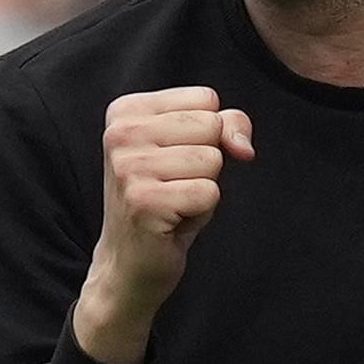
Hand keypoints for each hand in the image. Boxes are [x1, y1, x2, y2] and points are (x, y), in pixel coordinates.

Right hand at [73, 87, 253, 363]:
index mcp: (126, 110)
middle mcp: (120, 133)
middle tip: (174, 187)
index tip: (175, 160)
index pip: (206, 99)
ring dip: (203, 189)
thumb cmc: (166, 201)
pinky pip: (209, 192)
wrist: (129, 265)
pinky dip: (201, 212)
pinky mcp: (143, 201)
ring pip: (212, 160)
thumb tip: (243, 148)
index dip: (210, 134)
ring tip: (172, 204)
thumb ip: (227, 126)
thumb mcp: (196, 150)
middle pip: (211, 126)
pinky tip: (171, 223)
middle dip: (207, 162)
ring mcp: (128, 167)